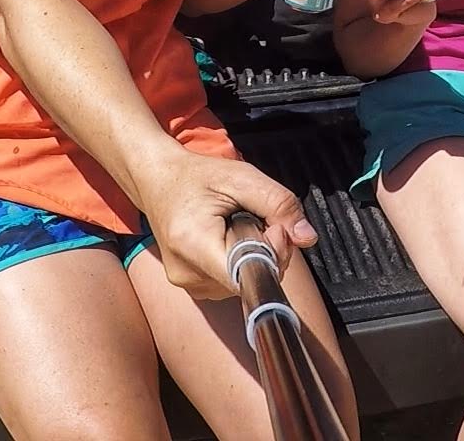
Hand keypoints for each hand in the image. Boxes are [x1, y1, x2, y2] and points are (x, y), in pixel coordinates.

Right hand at [138, 151, 316, 298]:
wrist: (157, 180)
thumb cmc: (195, 176)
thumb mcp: (242, 177)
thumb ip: (279, 204)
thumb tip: (306, 237)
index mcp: (194, 244)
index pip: (248, 274)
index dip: (272, 252)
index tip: (272, 225)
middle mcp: (187, 274)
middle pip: (250, 279)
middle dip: (267, 249)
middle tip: (255, 217)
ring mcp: (187, 285)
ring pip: (244, 283)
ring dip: (253, 255)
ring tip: (234, 225)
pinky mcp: (191, 287)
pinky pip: (232, 283)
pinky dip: (239, 262)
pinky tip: (227, 239)